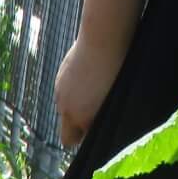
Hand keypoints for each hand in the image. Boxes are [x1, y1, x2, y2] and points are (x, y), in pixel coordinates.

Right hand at [53, 33, 127, 149]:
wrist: (104, 37)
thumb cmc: (117, 69)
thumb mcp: (114, 100)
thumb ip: (100, 118)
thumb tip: (97, 126)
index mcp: (78, 116)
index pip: (69, 141)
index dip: (82, 137)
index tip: (95, 128)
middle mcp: (64, 105)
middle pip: (66, 124)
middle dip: (79, 121)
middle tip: (98, 108)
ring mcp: (60, 88)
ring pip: (66, 105)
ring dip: (77, 102)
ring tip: (96, 87)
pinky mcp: (60, 73)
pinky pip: (65, 89)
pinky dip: (75, 87)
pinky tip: (90, 74)